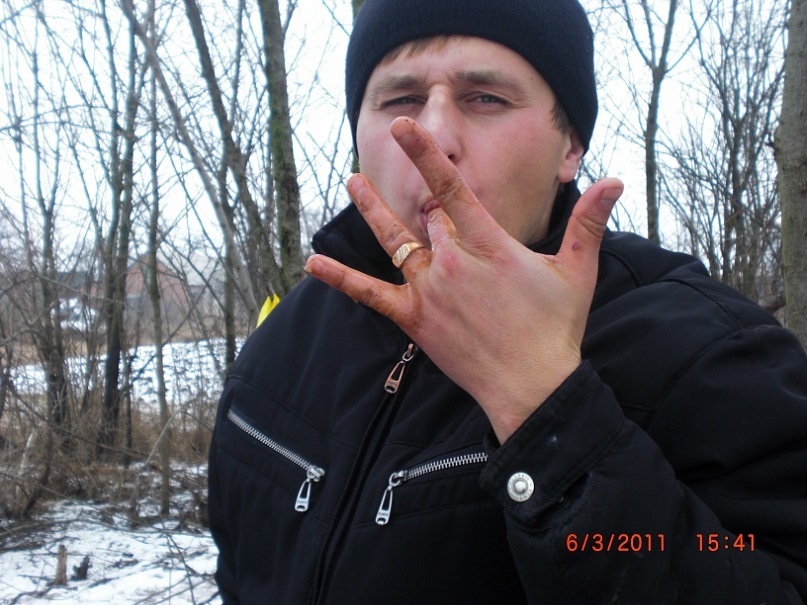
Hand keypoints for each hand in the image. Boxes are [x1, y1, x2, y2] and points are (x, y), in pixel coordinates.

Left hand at [305, 117, 622, 442]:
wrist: (532, 386)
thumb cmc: (555, 329)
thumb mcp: (577, 271)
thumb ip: (588, 223)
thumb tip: (615, 180)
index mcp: (489, 244)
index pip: (450, 188)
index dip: (425, 154)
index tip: (402, 127)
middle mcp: (452, 260)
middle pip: (425, 215)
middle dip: (421, 198)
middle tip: (409, 176)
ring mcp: (429, 289)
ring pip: (393, 240)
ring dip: (372, 209)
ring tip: (352, 180)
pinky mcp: (414, 317)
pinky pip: (369, 294)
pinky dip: (340, 278)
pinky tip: (311, 264)